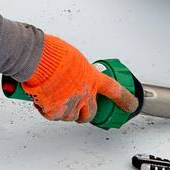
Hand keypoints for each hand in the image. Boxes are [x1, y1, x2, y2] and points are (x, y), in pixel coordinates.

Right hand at [21, 35, 139, 122]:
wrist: (37, 59)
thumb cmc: (54, 53)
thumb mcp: (75, 58)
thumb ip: (79, 72)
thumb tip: (75, 75)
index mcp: (92, 78)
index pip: (115, 91)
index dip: (125, 100)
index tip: (131, 105)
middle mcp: (84, 94)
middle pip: (90, 113)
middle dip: (85, 114)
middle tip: (78, 108)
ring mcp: (70, 105)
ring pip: (70, 116)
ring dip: (64, 110)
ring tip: (53, 96)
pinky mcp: (54, 112)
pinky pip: (53, 115)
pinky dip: (47, 109)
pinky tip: (43, 97)